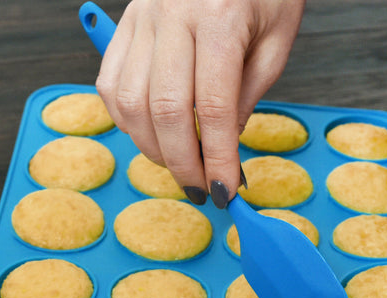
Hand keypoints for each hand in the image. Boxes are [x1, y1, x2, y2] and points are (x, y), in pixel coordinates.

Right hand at [95, 0, 304, 205]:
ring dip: (151, 147)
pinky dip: (126, 120)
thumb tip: (220, 148)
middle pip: (165, 111)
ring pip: (131, 103)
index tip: (223, 190)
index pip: (212, 107)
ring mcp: (142, 15)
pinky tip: (150, 132)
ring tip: (177, 161)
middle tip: (199, 187)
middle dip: (182, 163)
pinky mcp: (124, 22)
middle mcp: (173, 12)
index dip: (216, 158)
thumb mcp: (275, 39)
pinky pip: (111, 84)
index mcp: (220, 14)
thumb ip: (246, 95)